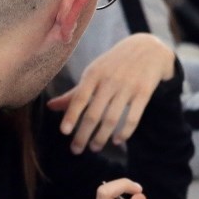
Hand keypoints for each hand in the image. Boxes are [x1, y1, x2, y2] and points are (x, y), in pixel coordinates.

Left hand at [46, 34, 174, 151]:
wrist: (148, 48)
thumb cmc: (114, 64)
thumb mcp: (94, 73)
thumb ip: (74, 92)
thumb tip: (50, 106)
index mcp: (94, 74)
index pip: (79, 98)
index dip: (71, 116)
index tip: (64, 132)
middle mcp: (110, 80)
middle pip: (94, 114)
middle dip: (83, 135)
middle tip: (76, 150)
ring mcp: (128, 86)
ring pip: (112, 119)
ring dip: (101, 137)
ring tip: (94, 148)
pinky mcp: (144, 92)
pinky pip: (132, 118)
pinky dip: (124, 132)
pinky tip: (117, 141)